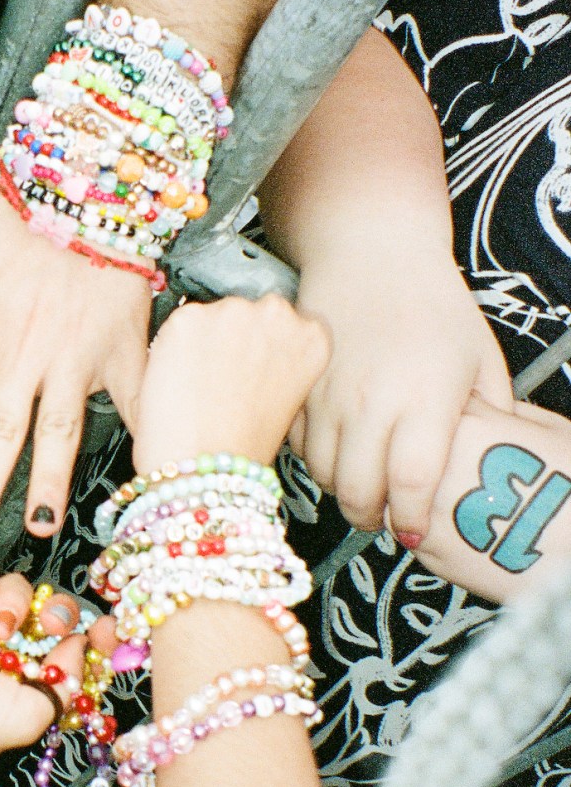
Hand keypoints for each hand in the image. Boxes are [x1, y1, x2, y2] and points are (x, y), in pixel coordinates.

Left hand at [0, 181, 151, 543]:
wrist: (91, 179)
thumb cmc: (16, 204)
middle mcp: (23, 355)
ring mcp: (75, 358)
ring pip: (58, 434)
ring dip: (47, 483)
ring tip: (37, 526)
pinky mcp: (122, 350)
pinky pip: (133, 405)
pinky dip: (141, 440)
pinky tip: (140, 478)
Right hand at [0, 568, 95, 760]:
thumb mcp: (26, 718)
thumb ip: (63, 687)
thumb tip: (81, 652)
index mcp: (23, 694)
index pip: (71, 659)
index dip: (94, 641)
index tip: (111, 628)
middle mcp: (1, 660)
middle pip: (50, 619)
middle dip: (57, 615)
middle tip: (48, 623)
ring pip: (18, 593)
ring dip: (14, 605)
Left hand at [133, 295, 329, 473]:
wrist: (207, 472)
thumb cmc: (246, 447)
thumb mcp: (290, 398)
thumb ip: (282, 360)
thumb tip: (258, 345)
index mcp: (313, 336)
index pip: (284, 321)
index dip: (261, 348)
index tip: (252, 373)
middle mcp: (278, 314)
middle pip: (246, 311)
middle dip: (232, 338)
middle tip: (221, 383)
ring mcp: (232, 311)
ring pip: (211, 316)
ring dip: (201, 341)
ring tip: (199, 388)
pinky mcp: (188, 317)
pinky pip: (177, 326)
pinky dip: (171, 349)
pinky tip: (178, 382)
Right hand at [290, 247, 512, 545]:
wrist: (371, 253)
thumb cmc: (433, 306)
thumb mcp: (479, 357)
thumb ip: (490, 416)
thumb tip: (487, 467)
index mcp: (426, 395)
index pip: (412, 481)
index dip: (410, 519)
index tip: (413, 533)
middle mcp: (372, 399)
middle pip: (357, 490)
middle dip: (369, 517)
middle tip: (383, 517)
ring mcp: (328, 393)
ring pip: (322, 473)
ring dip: (340, 490)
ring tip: (361, 483)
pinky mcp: (298, 386)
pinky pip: (298, 445)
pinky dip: (315, 458)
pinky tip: (336, 448)